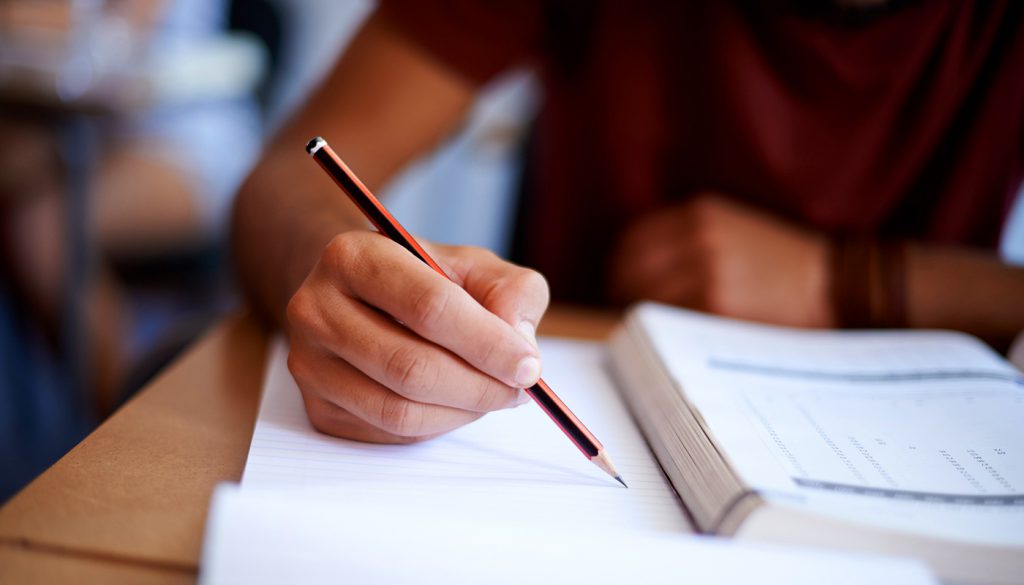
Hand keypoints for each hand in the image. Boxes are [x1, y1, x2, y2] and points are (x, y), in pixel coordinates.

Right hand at [286, 231, 548, 442]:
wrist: (361, 295)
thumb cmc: (423, 279)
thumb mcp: (474, 266)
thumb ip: (511, 291)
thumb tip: (519, 344)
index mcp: (353, 256)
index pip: (428, 306)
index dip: (487, 343)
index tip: (529, 366)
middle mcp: (316, 308)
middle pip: (411, 367)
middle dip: (479, 386)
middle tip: (520, 389)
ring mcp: (309, 363)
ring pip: (399, 410)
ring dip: (462, 412)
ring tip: (493, 394)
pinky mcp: (317, 407)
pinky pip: (389, 432)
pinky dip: (437, 425)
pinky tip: (455, 402)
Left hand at [608, 194, 832, 327]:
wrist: (835, 284)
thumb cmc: (783, 265)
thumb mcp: (733, 229)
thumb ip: (686, 240)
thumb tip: (633, 271)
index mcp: (700, 214)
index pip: (632, 241)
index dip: (620, 268)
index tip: (621, 288)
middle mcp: (699, 237)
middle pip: (629, 269)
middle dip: (623, 295)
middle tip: (628, 317)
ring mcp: (706, 271)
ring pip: (644, 297)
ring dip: (639, 317)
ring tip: (649, 332)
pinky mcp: (716, 305)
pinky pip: (669, 320)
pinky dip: (662, 332)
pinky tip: (671, 341)